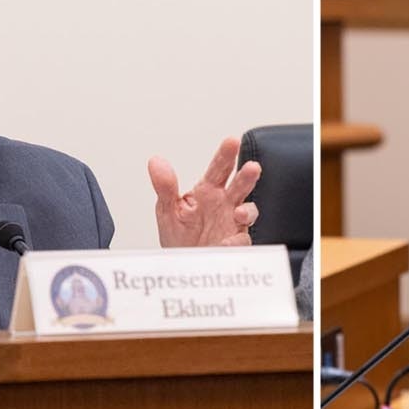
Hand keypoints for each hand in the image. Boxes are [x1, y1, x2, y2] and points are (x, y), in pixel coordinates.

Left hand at [146, 136, 260, 246]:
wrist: (184, 267)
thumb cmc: (179, 237)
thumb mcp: (167, 209)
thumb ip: (164, 185)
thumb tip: (156, 162)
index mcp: (207, 191)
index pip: (219, 168)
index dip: (226, 155)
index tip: (232, 142)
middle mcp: (224, 204)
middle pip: (240, 186)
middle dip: (247, 176)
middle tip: (252, 167)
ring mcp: (232, 223)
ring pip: (247, 210)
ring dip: (248, 210)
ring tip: (240, 212)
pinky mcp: (236, 243)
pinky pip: (241, 240)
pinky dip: (237, 241)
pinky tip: (228, 242)